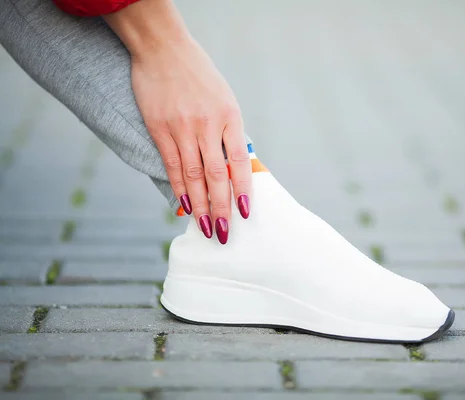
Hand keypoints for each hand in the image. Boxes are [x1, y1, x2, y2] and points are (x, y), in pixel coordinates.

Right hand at [103, 0, 250, 243]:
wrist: (163, 49)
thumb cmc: (199, 76)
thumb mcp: (225, 99)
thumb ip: (229, 132)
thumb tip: (236, 167)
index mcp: (230, 116)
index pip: (239, 162)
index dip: (243, 190)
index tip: (245, 212)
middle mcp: (208, 125)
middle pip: (217, 175)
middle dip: (220, 208)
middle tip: (223, 233)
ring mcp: (182, 128)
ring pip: (193, 175)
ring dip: (199, 206)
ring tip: (204, 227)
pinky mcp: (160, 129)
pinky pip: (172, 165)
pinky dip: (179, 187)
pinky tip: (184, 205)